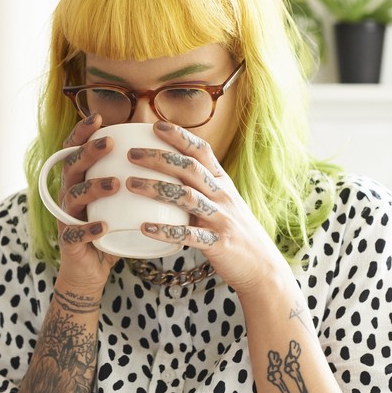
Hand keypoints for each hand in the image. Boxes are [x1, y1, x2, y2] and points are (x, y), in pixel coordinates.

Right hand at [54, 115, 120, 291]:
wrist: (91, 270)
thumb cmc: (110, 230)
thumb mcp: (119, 201)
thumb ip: (133, 178)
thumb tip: (165, 150)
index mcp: (79, 180)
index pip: (74, 150)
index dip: (81, 133)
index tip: (98, 118)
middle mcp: (68, 194)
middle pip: (71, 166)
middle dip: (88, 152)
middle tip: (108, 144)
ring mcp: (66, 217)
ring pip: (73, 196)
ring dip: (93, 188)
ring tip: (114, 184)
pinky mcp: (69, 242)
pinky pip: (76, 233)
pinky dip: (89, 229)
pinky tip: (103, 226)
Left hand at [125, 121, 289, 295]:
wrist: (262, 266)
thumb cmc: (233, 232)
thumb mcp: (221, 202)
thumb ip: (198, 188)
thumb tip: (164, 171)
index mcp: (222, 183)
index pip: (201, 151)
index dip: (179, 136)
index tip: (155, 125)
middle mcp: (222, 196)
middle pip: (189, 168)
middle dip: (158, 158)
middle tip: (130, 154)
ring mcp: (220, 218)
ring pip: (185, 196)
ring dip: (155, 188)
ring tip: (129, 184)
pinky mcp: (217, 243)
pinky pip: (187, 235)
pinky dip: (165, 231)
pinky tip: (144, 228)